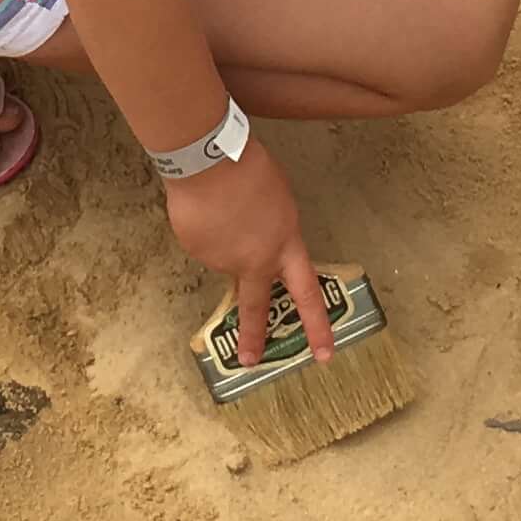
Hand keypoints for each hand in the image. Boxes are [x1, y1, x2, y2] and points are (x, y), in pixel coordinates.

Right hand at [161, 137, 328, 377]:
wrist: (209, 159)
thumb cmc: (251, 168)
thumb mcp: (278, 200)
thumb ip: (272, 230)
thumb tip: (252, 244)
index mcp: (285, 245)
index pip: (306, 293)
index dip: (317, 325)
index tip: (324, 354)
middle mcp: (255, 261)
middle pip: (255, 306)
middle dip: (253, 336)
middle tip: (250, 360)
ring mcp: (222, 260)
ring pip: (223, 258)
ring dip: (222, 240)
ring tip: (220, 206)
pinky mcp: (196, 251)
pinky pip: (202, 244)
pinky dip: (203, 231)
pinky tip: (204, 210)